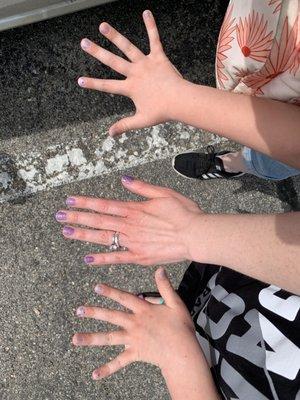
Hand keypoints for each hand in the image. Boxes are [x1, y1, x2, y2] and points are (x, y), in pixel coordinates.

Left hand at [55, 177, 202, 265]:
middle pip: (98, 220)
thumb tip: (123, 180)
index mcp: (134, 209)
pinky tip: (88, 259)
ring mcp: (132, 242)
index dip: (85, 202)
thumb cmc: (184, 213)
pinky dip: (102, 259)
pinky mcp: (139, 257)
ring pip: (103, 238)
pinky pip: (117, 258)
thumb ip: (141, 188)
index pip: (103, 204)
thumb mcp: (164, 193)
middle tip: (59, 216)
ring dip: (83, 235)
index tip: (70, 200)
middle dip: (77, 217)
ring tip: (67, 233)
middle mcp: (129, 225)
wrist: (196, 235)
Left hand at [72, 267, 199, 379]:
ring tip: (75, 339)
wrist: (183, 352)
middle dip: (94, 312)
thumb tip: (160, 270)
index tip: (96, 287)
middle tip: (79, 310)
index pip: (124, 298)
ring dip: (91, 338)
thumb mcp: (176, 303)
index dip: (110, 291)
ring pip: (109, 338)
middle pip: (111, 316)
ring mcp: (133, 339)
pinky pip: (119, 362)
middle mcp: (134, 323)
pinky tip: (94, 374)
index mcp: (143, 310)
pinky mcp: (135, 353)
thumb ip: (165, 287)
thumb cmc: (181, 328)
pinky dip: (107, 369)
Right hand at [78, 10, 183, 135]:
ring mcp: (146, 64)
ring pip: (128, 47)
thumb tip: (110, 134)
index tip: (80, 80)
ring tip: (103, 25)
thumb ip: (124, 126)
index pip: (107, 86)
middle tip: (84, 42)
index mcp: (130, 88)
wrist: (180, 101)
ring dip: (114, 36)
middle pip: (112, 62)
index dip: (93, 84)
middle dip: (96, 52)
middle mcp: (135, 73)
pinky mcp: (159, 57)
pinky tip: (146, 12)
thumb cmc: (162, 112)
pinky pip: (154, 39)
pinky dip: (150, 26)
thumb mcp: (141, 121)